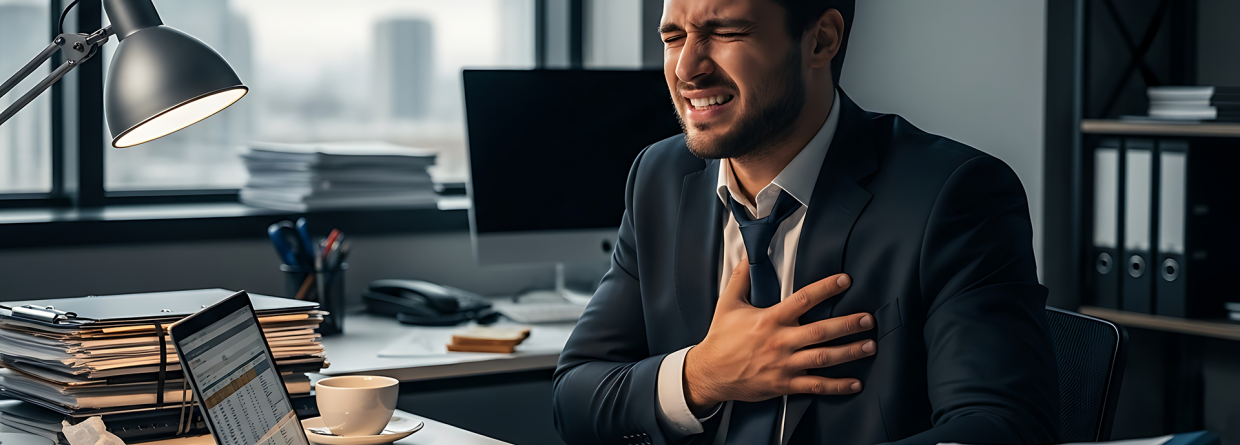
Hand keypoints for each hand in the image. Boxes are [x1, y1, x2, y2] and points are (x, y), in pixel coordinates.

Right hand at [682, 260, 875, 413]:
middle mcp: (780, 341)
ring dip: (849, 352)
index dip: (825, 289)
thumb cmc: (720, 338)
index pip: (802, 300)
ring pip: (823, 358)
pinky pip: (815, 386)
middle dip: (847, 324)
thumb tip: (746, 254)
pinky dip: (837, 386)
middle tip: (868, 319)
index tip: (845, 281)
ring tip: (870, 345)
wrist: (710, 373)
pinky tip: (855, 383)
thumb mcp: (727, 304)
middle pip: (820, 331)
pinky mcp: (785, 384)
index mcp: (769, 319)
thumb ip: (740, 278)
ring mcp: (784, 365)